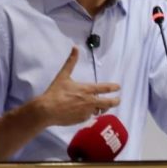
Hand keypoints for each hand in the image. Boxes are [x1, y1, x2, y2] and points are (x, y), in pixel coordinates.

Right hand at [0, 47, 119, 159]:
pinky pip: (89, 116)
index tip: (118, 87)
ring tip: (102, 107)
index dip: (113, 88)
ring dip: (101, 108)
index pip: (104, 88)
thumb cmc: (56, 92)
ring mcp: (87, 112)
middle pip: (108, 103)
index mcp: (87, 90)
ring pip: (99, 110)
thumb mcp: (63, 75)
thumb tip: (75, 47)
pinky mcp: (82, 120)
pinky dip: (88, 113)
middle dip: (114, 101)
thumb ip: (71, 62)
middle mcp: (90, 101)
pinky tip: (83, 111)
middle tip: (117, 100)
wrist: (47, 110)